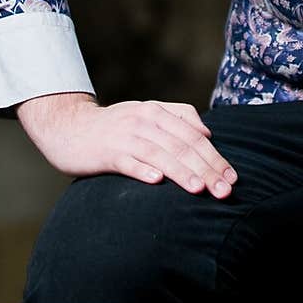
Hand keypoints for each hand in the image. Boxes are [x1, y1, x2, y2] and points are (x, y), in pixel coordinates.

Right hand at [16, 92, 236, 196]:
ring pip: (159, 154)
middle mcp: (144, 120)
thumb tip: (208, 130)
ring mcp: (125, 135)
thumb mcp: (147, 114)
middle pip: (181, 145)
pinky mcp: (106, 152)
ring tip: (200, 189)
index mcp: (157, 111)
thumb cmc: (115, 126)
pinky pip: (128, 161)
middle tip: (225, 191)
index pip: (193, 135)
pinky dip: (142, 170)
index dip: (215, 156)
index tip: (232, 178)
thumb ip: (178, 116)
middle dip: (206, 168)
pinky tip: (156, 182)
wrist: (70, 127)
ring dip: (181, 172)